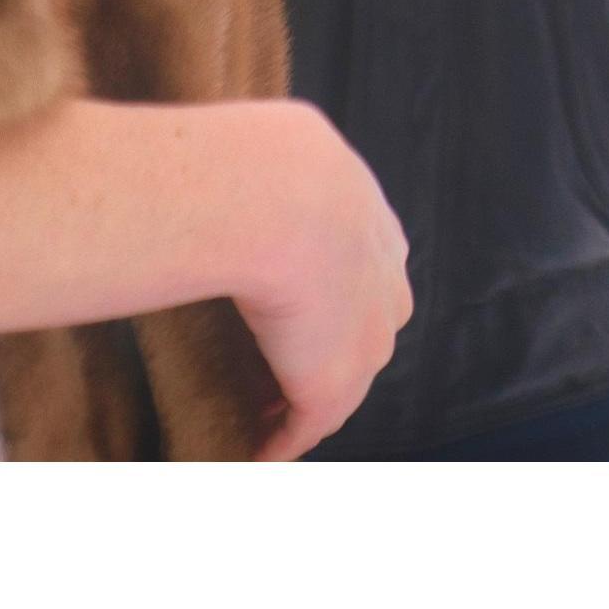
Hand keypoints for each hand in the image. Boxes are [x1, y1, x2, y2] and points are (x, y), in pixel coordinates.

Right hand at [219, 99, 414, 462]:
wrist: (275, 197)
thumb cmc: (259, 164)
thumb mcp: (283, 153)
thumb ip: (271, 169)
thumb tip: (224, 157)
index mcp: (374, 226)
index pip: (365, 276)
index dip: (332, 303)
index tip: (292, 317)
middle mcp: (385, 284)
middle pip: (363, 333)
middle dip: (326, 356)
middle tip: (276, 375)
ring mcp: (365, 337)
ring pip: (337, 383)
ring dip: (303, 403)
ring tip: (261, 418)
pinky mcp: (332, 382)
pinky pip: (305, 425)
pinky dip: (280, 443)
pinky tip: (252, 455)